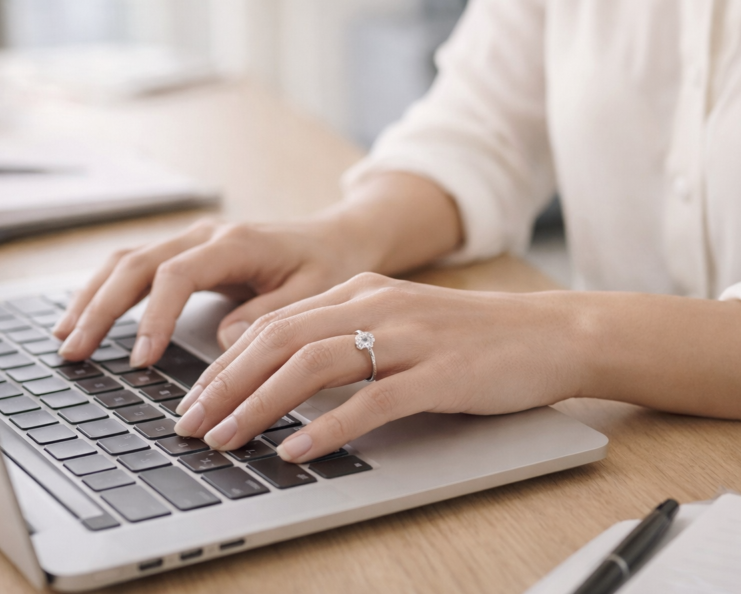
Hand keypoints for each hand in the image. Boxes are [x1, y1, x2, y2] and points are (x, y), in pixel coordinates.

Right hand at [52, 217, 372, 365]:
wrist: (338, 237)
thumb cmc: (329, 265)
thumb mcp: (314, 293)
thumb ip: (269, 317)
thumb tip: (223, 345)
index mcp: (236, 243)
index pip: (178, 275)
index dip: (155, 317)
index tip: (141, 359)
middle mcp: (206, 235)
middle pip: (137, 264)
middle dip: (101, 309)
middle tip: (75, 352)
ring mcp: (193, 240)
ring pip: (128, 261)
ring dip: (93, 298)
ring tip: (66, 339)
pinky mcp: (188, 253)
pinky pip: (137, 266)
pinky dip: (107, 291)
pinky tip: (86, 318)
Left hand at [171, 273, 581, 462]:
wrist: (550, 333)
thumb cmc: (473, 336)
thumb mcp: (400, 322)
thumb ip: (347, 335)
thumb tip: (284, 376)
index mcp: (361, 291)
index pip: (273, 324)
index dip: (224, 365)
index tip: (193, 400)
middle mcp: (377, 305)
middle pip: (280, 341)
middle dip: (224, 386)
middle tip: (190, 425)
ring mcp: (409, 337)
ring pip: (313, 365)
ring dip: (260, 405)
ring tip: (227, 439)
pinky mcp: (440, 374)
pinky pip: (371, 401)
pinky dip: (328, 427)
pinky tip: (298, 450)